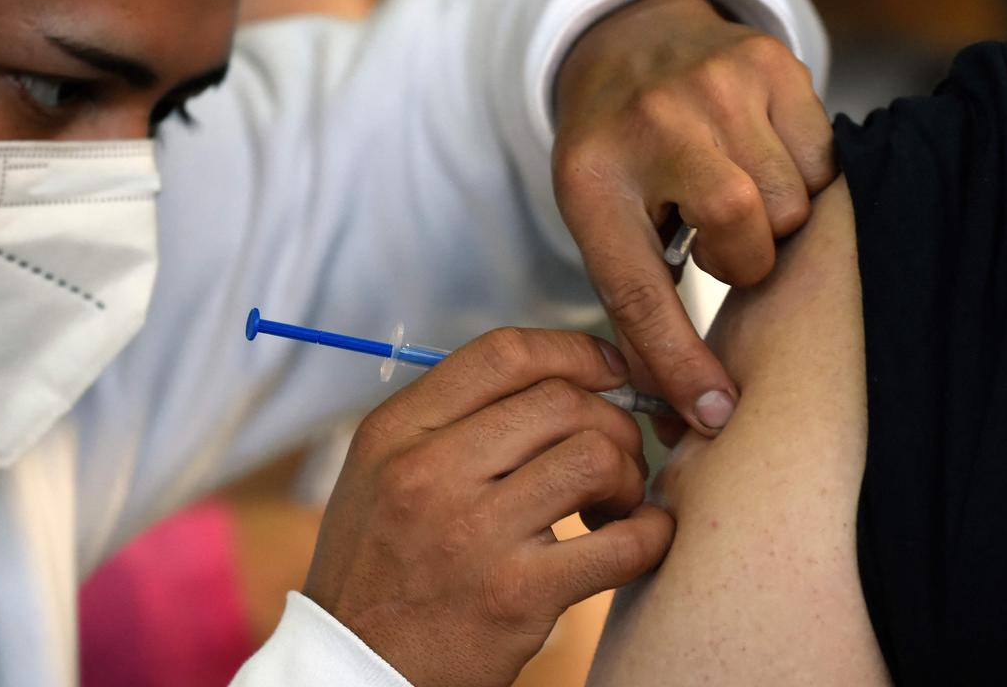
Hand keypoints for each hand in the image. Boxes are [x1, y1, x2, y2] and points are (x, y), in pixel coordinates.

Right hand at [303, 328, 673, 686]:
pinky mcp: (517, 595)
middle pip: (562, 400)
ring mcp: (474, 533)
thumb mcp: (381, 472)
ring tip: (613, 504)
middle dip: (611, 421)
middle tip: (613, 457)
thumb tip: (555, 377)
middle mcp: (429, 472)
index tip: (606, 371)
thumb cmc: (379, 565)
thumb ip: (450, 419)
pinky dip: (652, 534)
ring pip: (595, 456)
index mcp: (397, 432)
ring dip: (627, 474)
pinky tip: (642, 538)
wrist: (355, 669)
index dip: (574, 352)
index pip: (504, 354)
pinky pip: (622, 543)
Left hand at [554, 0, 836, 434]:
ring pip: (791, 203)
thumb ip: (640, 311)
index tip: (714, 412)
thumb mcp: (603, 226)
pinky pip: (823, 159)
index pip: (637, 292)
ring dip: (772, 221)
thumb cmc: (619, 157)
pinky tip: (762, 162)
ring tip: (734, 196)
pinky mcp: (770, 64)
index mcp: (593, 181)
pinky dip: (803, 178)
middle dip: (741, 259)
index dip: (678, 362)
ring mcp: (715, 84)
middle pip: (741, 231)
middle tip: (716, 242)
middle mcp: (652, 123)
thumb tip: (698, 409)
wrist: (631, 47)